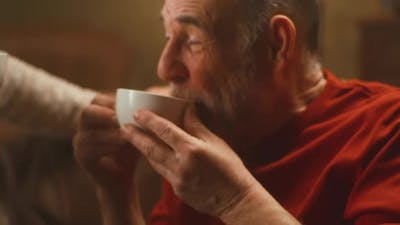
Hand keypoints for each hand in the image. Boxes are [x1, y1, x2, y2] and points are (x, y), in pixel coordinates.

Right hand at [73, 94, 139, 190]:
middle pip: (86, 112)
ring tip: (129, 137)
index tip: (131, 108)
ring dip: (112, 134)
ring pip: (91, 133)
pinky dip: (109, 147)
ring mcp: (79, 141)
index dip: (113, 102)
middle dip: (106, 116)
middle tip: (123, 121)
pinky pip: (90, 150)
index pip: (97, 100)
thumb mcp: (137, 131)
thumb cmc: (131, 149)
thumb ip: (140, 118)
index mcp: (96, 114)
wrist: (123, 176)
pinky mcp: (81, 157)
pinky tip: (123, 147)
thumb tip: (156, 99)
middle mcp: (83, 125)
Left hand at [120, 105, 257, 216]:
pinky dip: (155, 162)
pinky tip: (152, 155)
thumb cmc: (230, 168)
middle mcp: (180, 165)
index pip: (165, 130)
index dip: (149, 120)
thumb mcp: (216, 142)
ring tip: (133, 139)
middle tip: (123, 126)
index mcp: (191, 149)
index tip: (137, 113)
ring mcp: (177, 180)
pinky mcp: (177, 190)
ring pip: (153, 161)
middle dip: (135, 136)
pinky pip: (162, 173)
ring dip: (142, 149)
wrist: (235, 199)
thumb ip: (197, 126)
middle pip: (151, 147)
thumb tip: (186, 109)